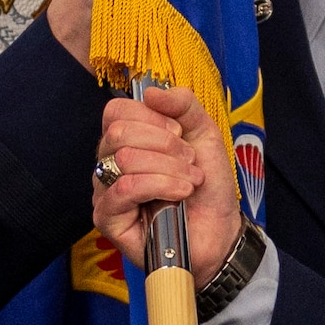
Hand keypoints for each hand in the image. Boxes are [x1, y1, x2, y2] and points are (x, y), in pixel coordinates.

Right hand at [91, 86, 242, 285]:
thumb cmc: (208, 188)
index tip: (180, 133)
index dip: (152, 117)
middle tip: (190, 161)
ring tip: (191, 182)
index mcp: (127, 140)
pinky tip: (180, 195)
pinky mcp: (106, 218)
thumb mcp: (203, 134)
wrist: (219, 232)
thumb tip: (151, 92)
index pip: (117, 111)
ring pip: (124, 160)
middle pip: (119, 132)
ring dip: (168, 168)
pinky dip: (159, 186)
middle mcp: (109, 163)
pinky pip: (124, 189)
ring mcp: (105, 191)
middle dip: (164, 144)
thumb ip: (183, 104)